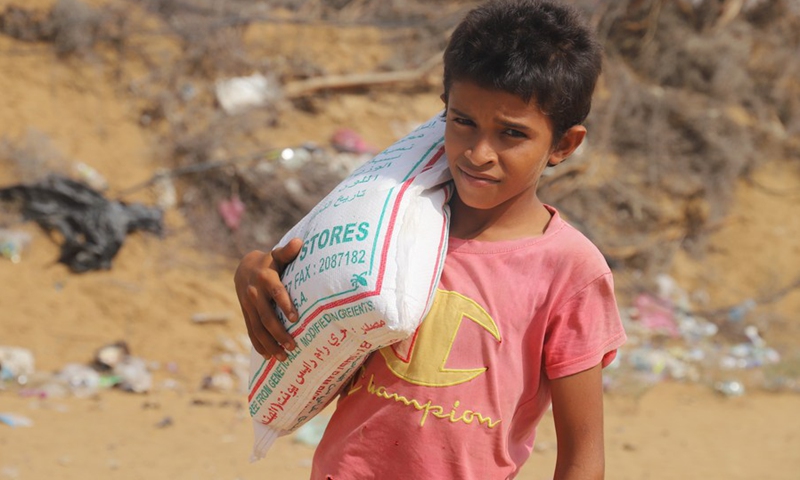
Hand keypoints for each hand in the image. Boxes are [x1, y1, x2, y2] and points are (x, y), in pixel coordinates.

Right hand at [234, 238, 301, 360]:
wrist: (244, 268)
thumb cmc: (270, 262)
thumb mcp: (277, 255)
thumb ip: (288, 251)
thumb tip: (300, 242)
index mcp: (266, 278)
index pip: (277, 292)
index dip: (285, 305)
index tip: (296, 318)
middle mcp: (255, 294)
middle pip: (267, 316)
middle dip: (279, 333)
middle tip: (294, 345)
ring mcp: (248, 306)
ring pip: (258, 328)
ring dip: (270, 344)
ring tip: (283, 357)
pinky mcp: (246, 314)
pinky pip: (251, 332)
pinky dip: (259, 345)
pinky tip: (268, 356)